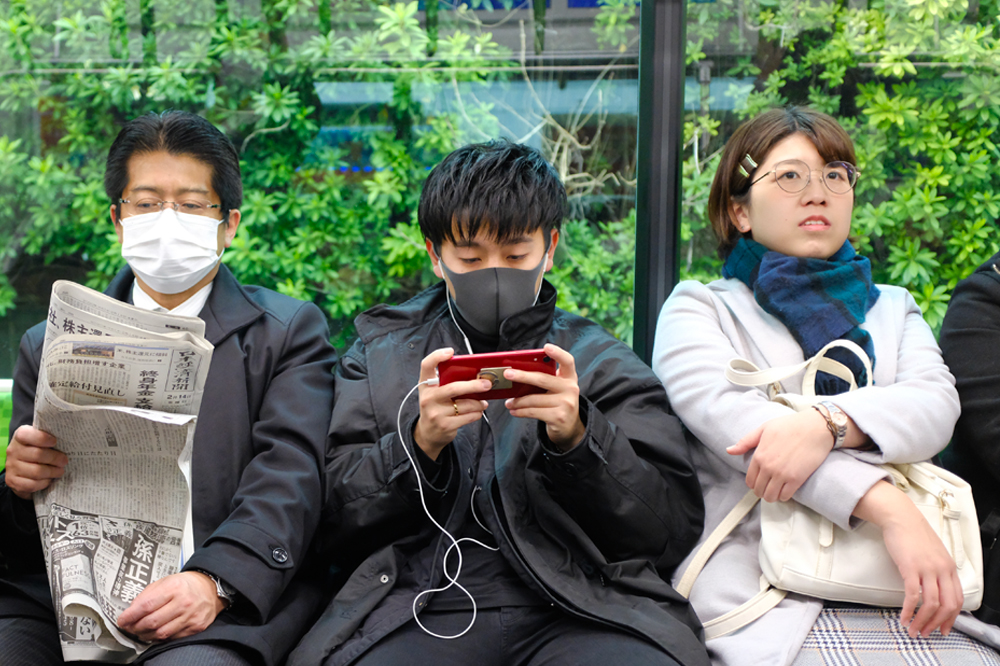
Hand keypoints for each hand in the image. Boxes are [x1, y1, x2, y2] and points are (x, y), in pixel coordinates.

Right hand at [4, 426, 65, 499]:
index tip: (55, 441)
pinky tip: (49, 479)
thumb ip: (50, 438)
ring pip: (36, 471)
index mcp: (20, 436)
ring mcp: (11, 466)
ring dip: (52, 472)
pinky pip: (32, 484)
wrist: (21, 469)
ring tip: (60, 471)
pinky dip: (44, 483)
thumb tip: (70, 438)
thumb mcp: (41, 441)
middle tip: (64, 461)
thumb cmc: (37, 450)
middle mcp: (13, 450)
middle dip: (55, 458)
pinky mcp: (13, 481)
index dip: (42, 438)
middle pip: (37, 455)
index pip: (27, 434)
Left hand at [117, 571, 224, 641]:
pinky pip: (172, 637)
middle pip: (152, 622)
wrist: (210, 588)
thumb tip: (131, 611)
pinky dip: (160, 637)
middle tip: (129, 627)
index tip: (122, 620)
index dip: (130, 615)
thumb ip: (147, 595)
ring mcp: (191, 616)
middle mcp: (183, 602)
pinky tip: (156, 632)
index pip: (146, 605)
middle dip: (135, 627)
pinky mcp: (196, 627)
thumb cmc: (185, 584)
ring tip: (140, 631)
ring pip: (160, 633)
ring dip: (146, 634)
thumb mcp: (165, 581)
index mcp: (174, 587)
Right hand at [413, 348, 489, 460]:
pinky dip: (477, 413)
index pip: (426, 365)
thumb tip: (474, 374)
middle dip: (474, 386)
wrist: (428, 433)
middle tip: (487, 384)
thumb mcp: (435, 392)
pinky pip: (468, 417)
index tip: (450, 352)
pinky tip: (477, 411)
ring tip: (483, 402)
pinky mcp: (445, 425)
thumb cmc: (436, 407)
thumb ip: (447, 381)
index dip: (437, 356)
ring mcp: (436, 413)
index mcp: (425, 385)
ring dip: (479, 403)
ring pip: (465, 404)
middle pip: (454, 388)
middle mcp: (428, 398)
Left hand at [504, 343, 584, 450]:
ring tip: (508, 402)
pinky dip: (521, 411)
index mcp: (570, 377)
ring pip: (534, 399)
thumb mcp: (557, 388)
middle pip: (542, 379)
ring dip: (517, 401)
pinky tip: (514, 411)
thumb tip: (518, 372)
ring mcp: (566, 404)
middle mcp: (571, 389)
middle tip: (507, 374)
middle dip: (522, 376)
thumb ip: (546, 379)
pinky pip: (534, 412)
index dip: (558, 353)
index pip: (568, 361)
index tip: (546, 347)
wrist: (569, 426)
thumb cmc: (558, 402)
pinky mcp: (559, 417)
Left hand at [727, 409, 832, 501]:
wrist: (815, 428)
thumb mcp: (764, 429)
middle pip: (759, 490)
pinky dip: (784, 496)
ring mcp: (782, 474)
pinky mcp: (796, 479)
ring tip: (776, 491)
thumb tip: (729, 451)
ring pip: (770, 496)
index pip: (750, 480)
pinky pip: (785, 496)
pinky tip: (786, 490)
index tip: (759, 482)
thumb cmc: (790, 425)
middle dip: (762, 491)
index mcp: (759, 455)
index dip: (753, 483)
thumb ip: (746, 441)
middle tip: (768, 487)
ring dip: (772, 496)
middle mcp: (768, 467)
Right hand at [854, 481, 962, 637]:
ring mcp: (927, 569)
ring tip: (913, 629)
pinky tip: (903, 617)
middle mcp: (942, 570)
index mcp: (949, 567)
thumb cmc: (913, 533)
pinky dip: (909, 610)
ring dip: (922, 621)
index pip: (957, 600)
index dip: (951, 618)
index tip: (942, 629)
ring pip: (931, 603)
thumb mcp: (933, 553)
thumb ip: (937, 570)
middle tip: (926, 633)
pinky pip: (912, 595)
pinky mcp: (910, 567)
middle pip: (947, 605)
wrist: (900, 516)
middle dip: (937, 624)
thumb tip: (934, 588)